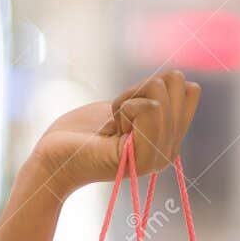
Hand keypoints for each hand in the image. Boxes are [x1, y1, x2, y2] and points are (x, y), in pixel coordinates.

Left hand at [27, 69, 200, 198]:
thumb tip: (179, 79)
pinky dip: (122, 108)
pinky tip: (109, 131)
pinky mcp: (144, 157)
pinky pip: (150, 108)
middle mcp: (170, 150)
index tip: (126, 110)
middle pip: (177, 81)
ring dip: (126, 99)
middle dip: (138, 88)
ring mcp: (159, 155)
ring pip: (160, 90)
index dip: (151, 87)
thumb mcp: (125, 108)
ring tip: (111, 126)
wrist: (51, 160)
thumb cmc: (80, 133)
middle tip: (116, 117)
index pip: (188, 87)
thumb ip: (154, 99)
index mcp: (169, 139)